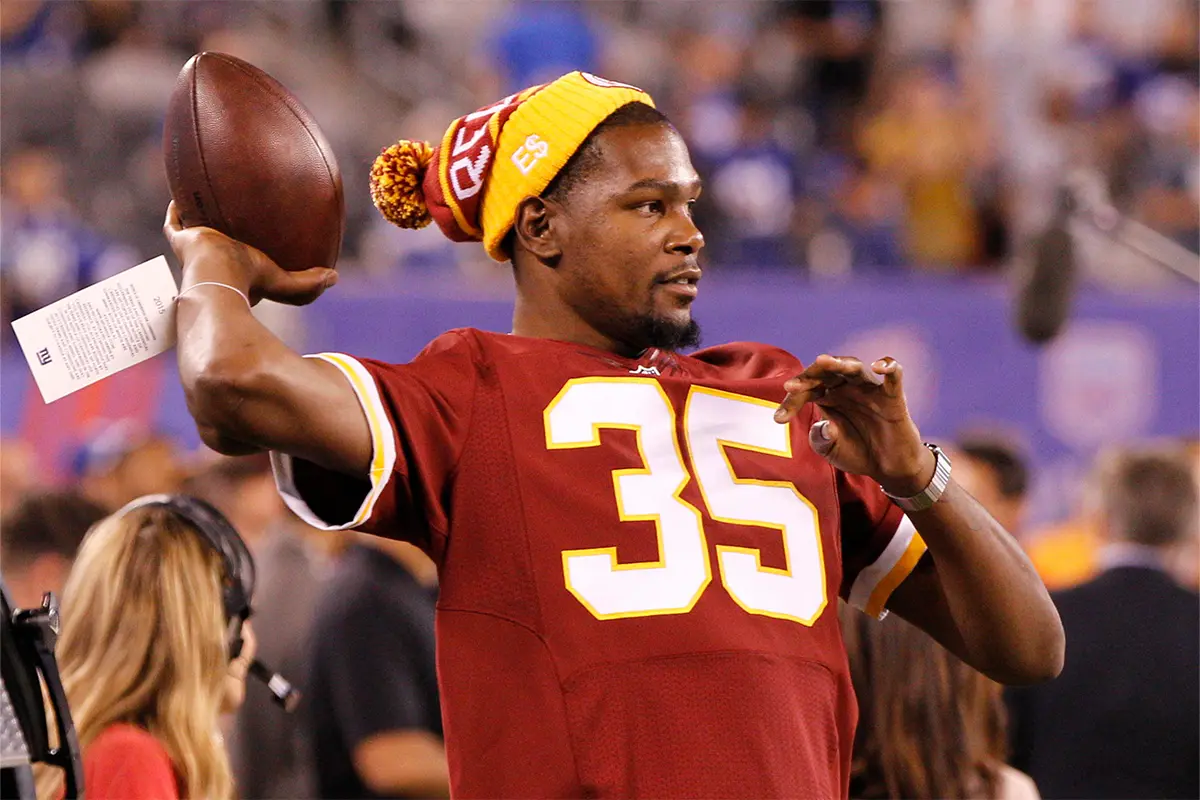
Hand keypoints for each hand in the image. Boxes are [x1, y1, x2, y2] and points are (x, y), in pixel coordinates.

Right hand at [163, 202, 335, 305]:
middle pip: (216, 244)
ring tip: (205, 198)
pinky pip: (174, 222)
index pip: (240, 262)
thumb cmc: (251, 285)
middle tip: (229, 215)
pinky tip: (181, 193)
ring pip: (194, 230)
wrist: (219, 281)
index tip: (259, 241)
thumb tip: (334, 277)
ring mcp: (195, 251)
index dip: (249, 253)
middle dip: (221, 233)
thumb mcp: (285, 284)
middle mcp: (212, 262)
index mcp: (234, 273)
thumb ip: (309, 283)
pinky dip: (177, 209)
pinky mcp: (182, 239)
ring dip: (200, 216)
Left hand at [774, 354, 934, 495]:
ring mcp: (869, 391)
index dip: (791, 401)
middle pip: (826, 372)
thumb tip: (826, 426)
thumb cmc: (856, 452)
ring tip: (824, 361)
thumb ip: (821, 440)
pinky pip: (894, 377)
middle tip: (792, 385)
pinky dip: (889, 367)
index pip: (806, 390)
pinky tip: (878, 366)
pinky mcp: (893, 398)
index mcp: (827, 397)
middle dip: (808, 376)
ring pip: (854, 368)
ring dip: (839, 363)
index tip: (779, 419)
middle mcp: (846, 389)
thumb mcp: (831, 450)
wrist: (887, 468)